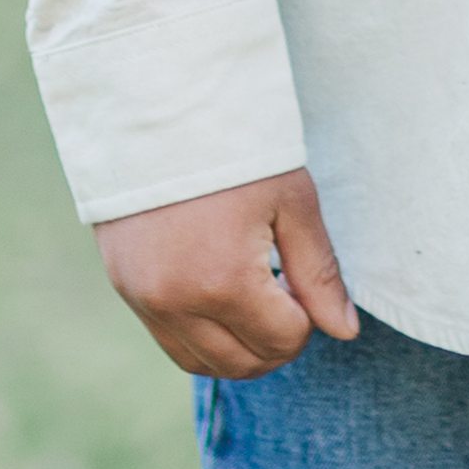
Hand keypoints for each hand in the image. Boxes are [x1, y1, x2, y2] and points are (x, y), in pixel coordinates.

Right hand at [96, 165, 358, 376]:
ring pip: (202, 363)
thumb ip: (319, 272)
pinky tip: (223, 296)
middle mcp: (176, 302)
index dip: (307, 318)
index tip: (305, 279)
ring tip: (260, 299)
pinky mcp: (124, 288)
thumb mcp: (291, 199)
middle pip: (243, 364)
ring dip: (240, 348)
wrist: (157, 104)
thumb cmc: (235, 145)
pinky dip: (203, 336)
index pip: (282, 340)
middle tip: (291, 296)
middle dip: (277, 342)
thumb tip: (344, 332)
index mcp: (223, 280)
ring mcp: (143, 299)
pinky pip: (170, 341)